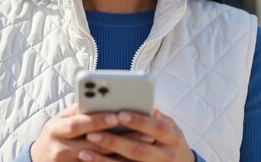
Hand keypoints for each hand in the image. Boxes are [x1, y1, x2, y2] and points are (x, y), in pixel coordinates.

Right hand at [30, 104, 155, 161]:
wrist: (39, 159)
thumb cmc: (56, 133)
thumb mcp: (61, 119)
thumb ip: (79, 110)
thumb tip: (104, 98)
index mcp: (56, 128)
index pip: (78, 124)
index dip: (97, 120)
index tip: (116, 116)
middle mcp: (60, 148)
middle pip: (92, 144)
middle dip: (119, 138)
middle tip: (143, 133)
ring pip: (99, 159)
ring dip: (124, 152)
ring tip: (144, 143)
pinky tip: (133, 158)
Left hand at [77, 108, 193, 161]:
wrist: (177, 161)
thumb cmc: (165, 135)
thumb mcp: (166, 123)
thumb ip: (153, 115)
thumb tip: (145, 104)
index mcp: (174, 138)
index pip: (157, 128)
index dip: (139, 121)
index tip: (119, 114)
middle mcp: (168, 157)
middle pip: (140, 151)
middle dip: (115, 142)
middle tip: (92, 134)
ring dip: (104, 160)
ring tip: (83, 152)